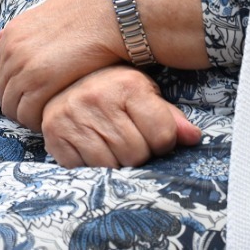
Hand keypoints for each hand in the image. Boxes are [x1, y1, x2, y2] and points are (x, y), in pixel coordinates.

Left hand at [0, 0, 121, 130]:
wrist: (108, 12)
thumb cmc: (87, 12)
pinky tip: (52, 120)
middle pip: (2, 92)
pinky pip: (27, 113)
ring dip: (26, 116)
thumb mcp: (47, 12)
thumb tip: (2, 36)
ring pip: (11, 107)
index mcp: (12, 33)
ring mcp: (24, 66)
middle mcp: (12, 50)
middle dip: (18, 105)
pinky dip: (36, 121)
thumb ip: (24, 29)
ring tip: (46, 119)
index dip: (11, 88)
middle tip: (38, 113)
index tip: (28, 96)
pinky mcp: (40, 81)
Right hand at [41, 66, 200, 168]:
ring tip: (110, 143)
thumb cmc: (113, 90)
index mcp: (128, 85)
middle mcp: (98, 98)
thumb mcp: (145, 94)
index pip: (163, 136)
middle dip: (138, 154)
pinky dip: (91, 166)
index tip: (152, 134)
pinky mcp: (55, 134)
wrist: (65, 81)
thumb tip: (194, 138)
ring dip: (115, 162)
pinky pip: (84, 169)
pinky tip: (90, 146)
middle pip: (137, 154)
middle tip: (128, 139)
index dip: (162, 142)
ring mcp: (73, 116)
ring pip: (111, 166)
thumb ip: (170, 118)